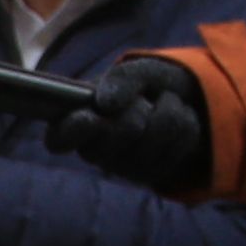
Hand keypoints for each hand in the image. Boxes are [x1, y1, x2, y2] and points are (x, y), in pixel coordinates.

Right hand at [62, 53, 219, 196]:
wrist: (185, 104)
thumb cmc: (149, 86)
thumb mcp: (139, 71)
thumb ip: (122, 78)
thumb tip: (104, 102)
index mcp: (78, 121)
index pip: (59, 138)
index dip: (73, 130)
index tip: (89, 117)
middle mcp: (94, 150)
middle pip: (121, 131)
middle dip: (140, 108)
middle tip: (142, 101)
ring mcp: (123, 166)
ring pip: (155, 136)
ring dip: (168, 112)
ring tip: (161, 108)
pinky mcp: (151, 175)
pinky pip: (178, 145)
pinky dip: (185, 125)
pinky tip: (176, 125)